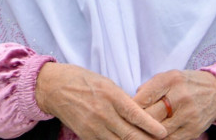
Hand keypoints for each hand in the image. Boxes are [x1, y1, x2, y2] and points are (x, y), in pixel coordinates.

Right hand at [35, 63, 167, 138]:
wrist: (52, 87)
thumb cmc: (80, 80)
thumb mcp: (105, 83)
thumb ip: (122, 100)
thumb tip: (141, 116)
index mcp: (110, 95)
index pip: (136, 115)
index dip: (152, 126)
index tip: (164, 133)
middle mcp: (103, 112)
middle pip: (132, 136)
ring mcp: (94, 127)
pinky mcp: (86, 136)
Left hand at [134, 69, 215, 139]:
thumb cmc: (184, 84)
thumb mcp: (166, 77)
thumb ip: (148, 88)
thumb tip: (131, 102)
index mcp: (170, 80)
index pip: (144, 97)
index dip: (131, 107)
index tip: (123, 110)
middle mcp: (181, 97)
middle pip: (152, 115)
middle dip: (138, 121)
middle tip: (127, 123)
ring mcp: (189, 115)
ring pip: (161, 130)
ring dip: (148, 133)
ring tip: (138, 132)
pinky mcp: (195, 129)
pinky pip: (174, 139)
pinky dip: (161, 139)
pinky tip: (153, 136)